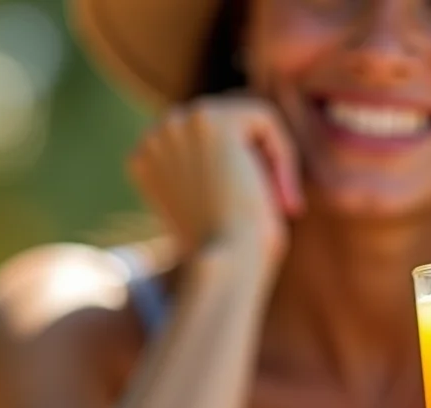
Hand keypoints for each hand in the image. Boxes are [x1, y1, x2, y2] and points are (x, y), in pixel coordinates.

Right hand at [127, 96, 304, 274]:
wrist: (223, 266)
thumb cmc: (228, 255)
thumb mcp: (213, 212)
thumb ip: (215, 177)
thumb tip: (245, 155)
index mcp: (146, 161)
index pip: (206, 145)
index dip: (240, 174)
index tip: (257, 214)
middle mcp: (154, 137)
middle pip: (226, 127)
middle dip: (258, 162)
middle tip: (279, 207)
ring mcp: (176, 124)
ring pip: (247, 121)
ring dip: (271, 159)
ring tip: (282, 202)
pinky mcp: (208, 118)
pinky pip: (265, 119)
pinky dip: (283, 155)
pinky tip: (282, 193)